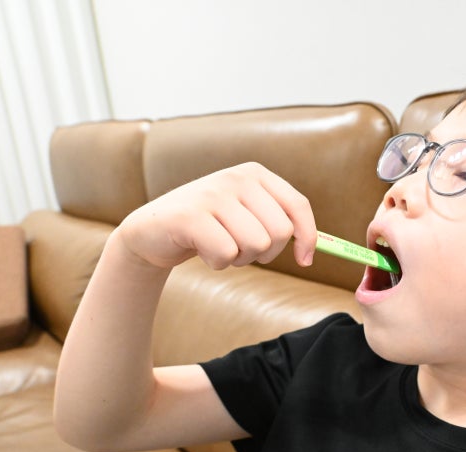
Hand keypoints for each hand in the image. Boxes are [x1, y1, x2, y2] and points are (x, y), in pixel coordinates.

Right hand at [117, 162, 316, 269]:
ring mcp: (212, 194)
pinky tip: (202, 250)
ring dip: (239, 259)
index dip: (308, 237)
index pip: (298, 206)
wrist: (152, 230)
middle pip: (281, 232)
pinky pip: (227, 254)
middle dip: (265, 252)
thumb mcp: (246, 216)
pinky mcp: (190, 216)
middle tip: (241, 248)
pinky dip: (217, 263)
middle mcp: (236, 178)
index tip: (305, 260)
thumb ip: (278, 223)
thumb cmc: (208, 227)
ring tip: (219, 246)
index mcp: (255, 174)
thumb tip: (313, 250)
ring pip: (256, 245)